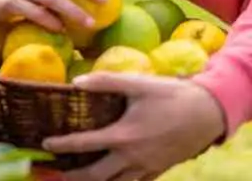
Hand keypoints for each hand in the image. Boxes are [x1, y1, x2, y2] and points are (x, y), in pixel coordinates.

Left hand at [42, 72, 225, 179]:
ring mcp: (147, 167)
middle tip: (56, 173)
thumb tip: (76, 81)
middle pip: (96, 175)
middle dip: (73, 176)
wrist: (207, 113)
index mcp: (123, 136)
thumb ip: (105, 81)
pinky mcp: (159, 169)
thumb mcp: (137, 83)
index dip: (61, 145)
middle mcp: (132, 157)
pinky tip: (110, 178)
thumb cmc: (170, 96)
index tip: (45, 145)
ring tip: (77, 179)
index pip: (84, 144)